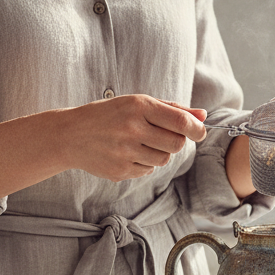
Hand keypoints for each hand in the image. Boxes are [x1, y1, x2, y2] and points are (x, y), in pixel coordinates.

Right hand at [63, 94, 207, 181]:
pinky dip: (145, 163)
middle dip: (177, 141)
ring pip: (164, 159)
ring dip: (160, 152)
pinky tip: (129, 152)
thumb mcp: (137, 103)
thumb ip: (172, 109)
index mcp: (138, 106)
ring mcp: (125, 152)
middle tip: (164, 135)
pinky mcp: (120, 171)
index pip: (180, 121)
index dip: (197, 128)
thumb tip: (203, 115)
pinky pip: (148, 170)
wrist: (71, 135)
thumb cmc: (109, 115)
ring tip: (142, 142)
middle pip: (176, 144)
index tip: (200, 131)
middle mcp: (132, 129)